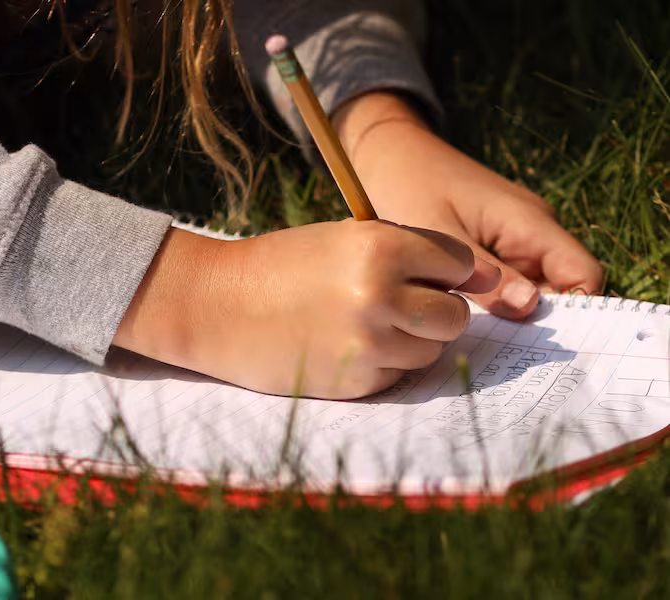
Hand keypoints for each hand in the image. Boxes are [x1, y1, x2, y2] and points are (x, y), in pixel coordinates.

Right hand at [114, 222, 499, 398]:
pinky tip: (347, 348)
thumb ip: (406, 252)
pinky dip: (384, 365)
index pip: (459, 263)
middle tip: (402, 306)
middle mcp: (381, 295)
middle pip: (456, 314)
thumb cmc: (280, 265)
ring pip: (433, 350)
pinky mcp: (355, 382)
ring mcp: (368, 343)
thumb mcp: (343, 239)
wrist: (216, 306)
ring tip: (369, 326)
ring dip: (412, 341)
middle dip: (437, 311)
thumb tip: (485, 279)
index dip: (447, 271)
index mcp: (380, 247)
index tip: (430, 276)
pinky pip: (399, 376)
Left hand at [333, 93, 602, 318]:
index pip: (584, 274)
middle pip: (562, 287)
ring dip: (514, 315)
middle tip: (501, 353)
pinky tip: (467, 320)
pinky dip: (496, 302)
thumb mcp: (441, 236)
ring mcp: (515, 237)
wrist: (389, 155)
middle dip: (539, 322)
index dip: (575, 311)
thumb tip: (530, 307)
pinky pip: (511, 280)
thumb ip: (485, 275)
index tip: (538, 344)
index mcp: (530, 223)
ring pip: (535, 288)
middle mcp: (533, 230)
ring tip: (481, 341)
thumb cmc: (410, 186)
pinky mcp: (494, 245)